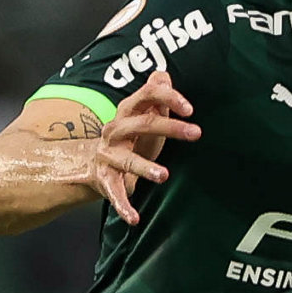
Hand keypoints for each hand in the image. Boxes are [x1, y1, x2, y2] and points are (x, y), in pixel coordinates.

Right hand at [90, 71, 199, 224]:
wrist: (94, 162)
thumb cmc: (133, 136)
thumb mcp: (145, 114)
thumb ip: (157, 95)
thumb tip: (163, 73)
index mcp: (128, 111)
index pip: (147, 95)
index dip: (169, 98)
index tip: (191, 109)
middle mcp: (115, 130)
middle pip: (143, 124)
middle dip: (170, 128)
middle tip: (197, 133)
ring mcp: (108, 155)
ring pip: (128, 160)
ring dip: (146, 168)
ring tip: (165, 176)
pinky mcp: (104, 179)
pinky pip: (114, 193)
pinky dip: (124, 206)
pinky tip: (134, 218)